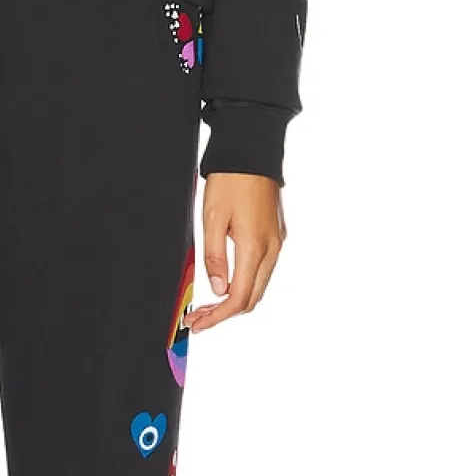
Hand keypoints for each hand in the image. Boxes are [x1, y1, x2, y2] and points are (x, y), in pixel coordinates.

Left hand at [188, 172, 285, 331]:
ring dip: (235, 299)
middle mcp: (272, 249)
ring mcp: (277, 242)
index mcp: (254, 247)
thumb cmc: (230, 180)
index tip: (198, 324)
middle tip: (198, 317)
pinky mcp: (277, 234)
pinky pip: (263, 269)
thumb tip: (218, 289)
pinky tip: (226, 280)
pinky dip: (245, 282)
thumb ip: (214, 256)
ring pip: (259, 285)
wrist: (252, 151)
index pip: (239, 298)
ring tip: (208, 303)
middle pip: (252, 298)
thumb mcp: (211, 218)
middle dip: (225, 313)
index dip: (217, 317)